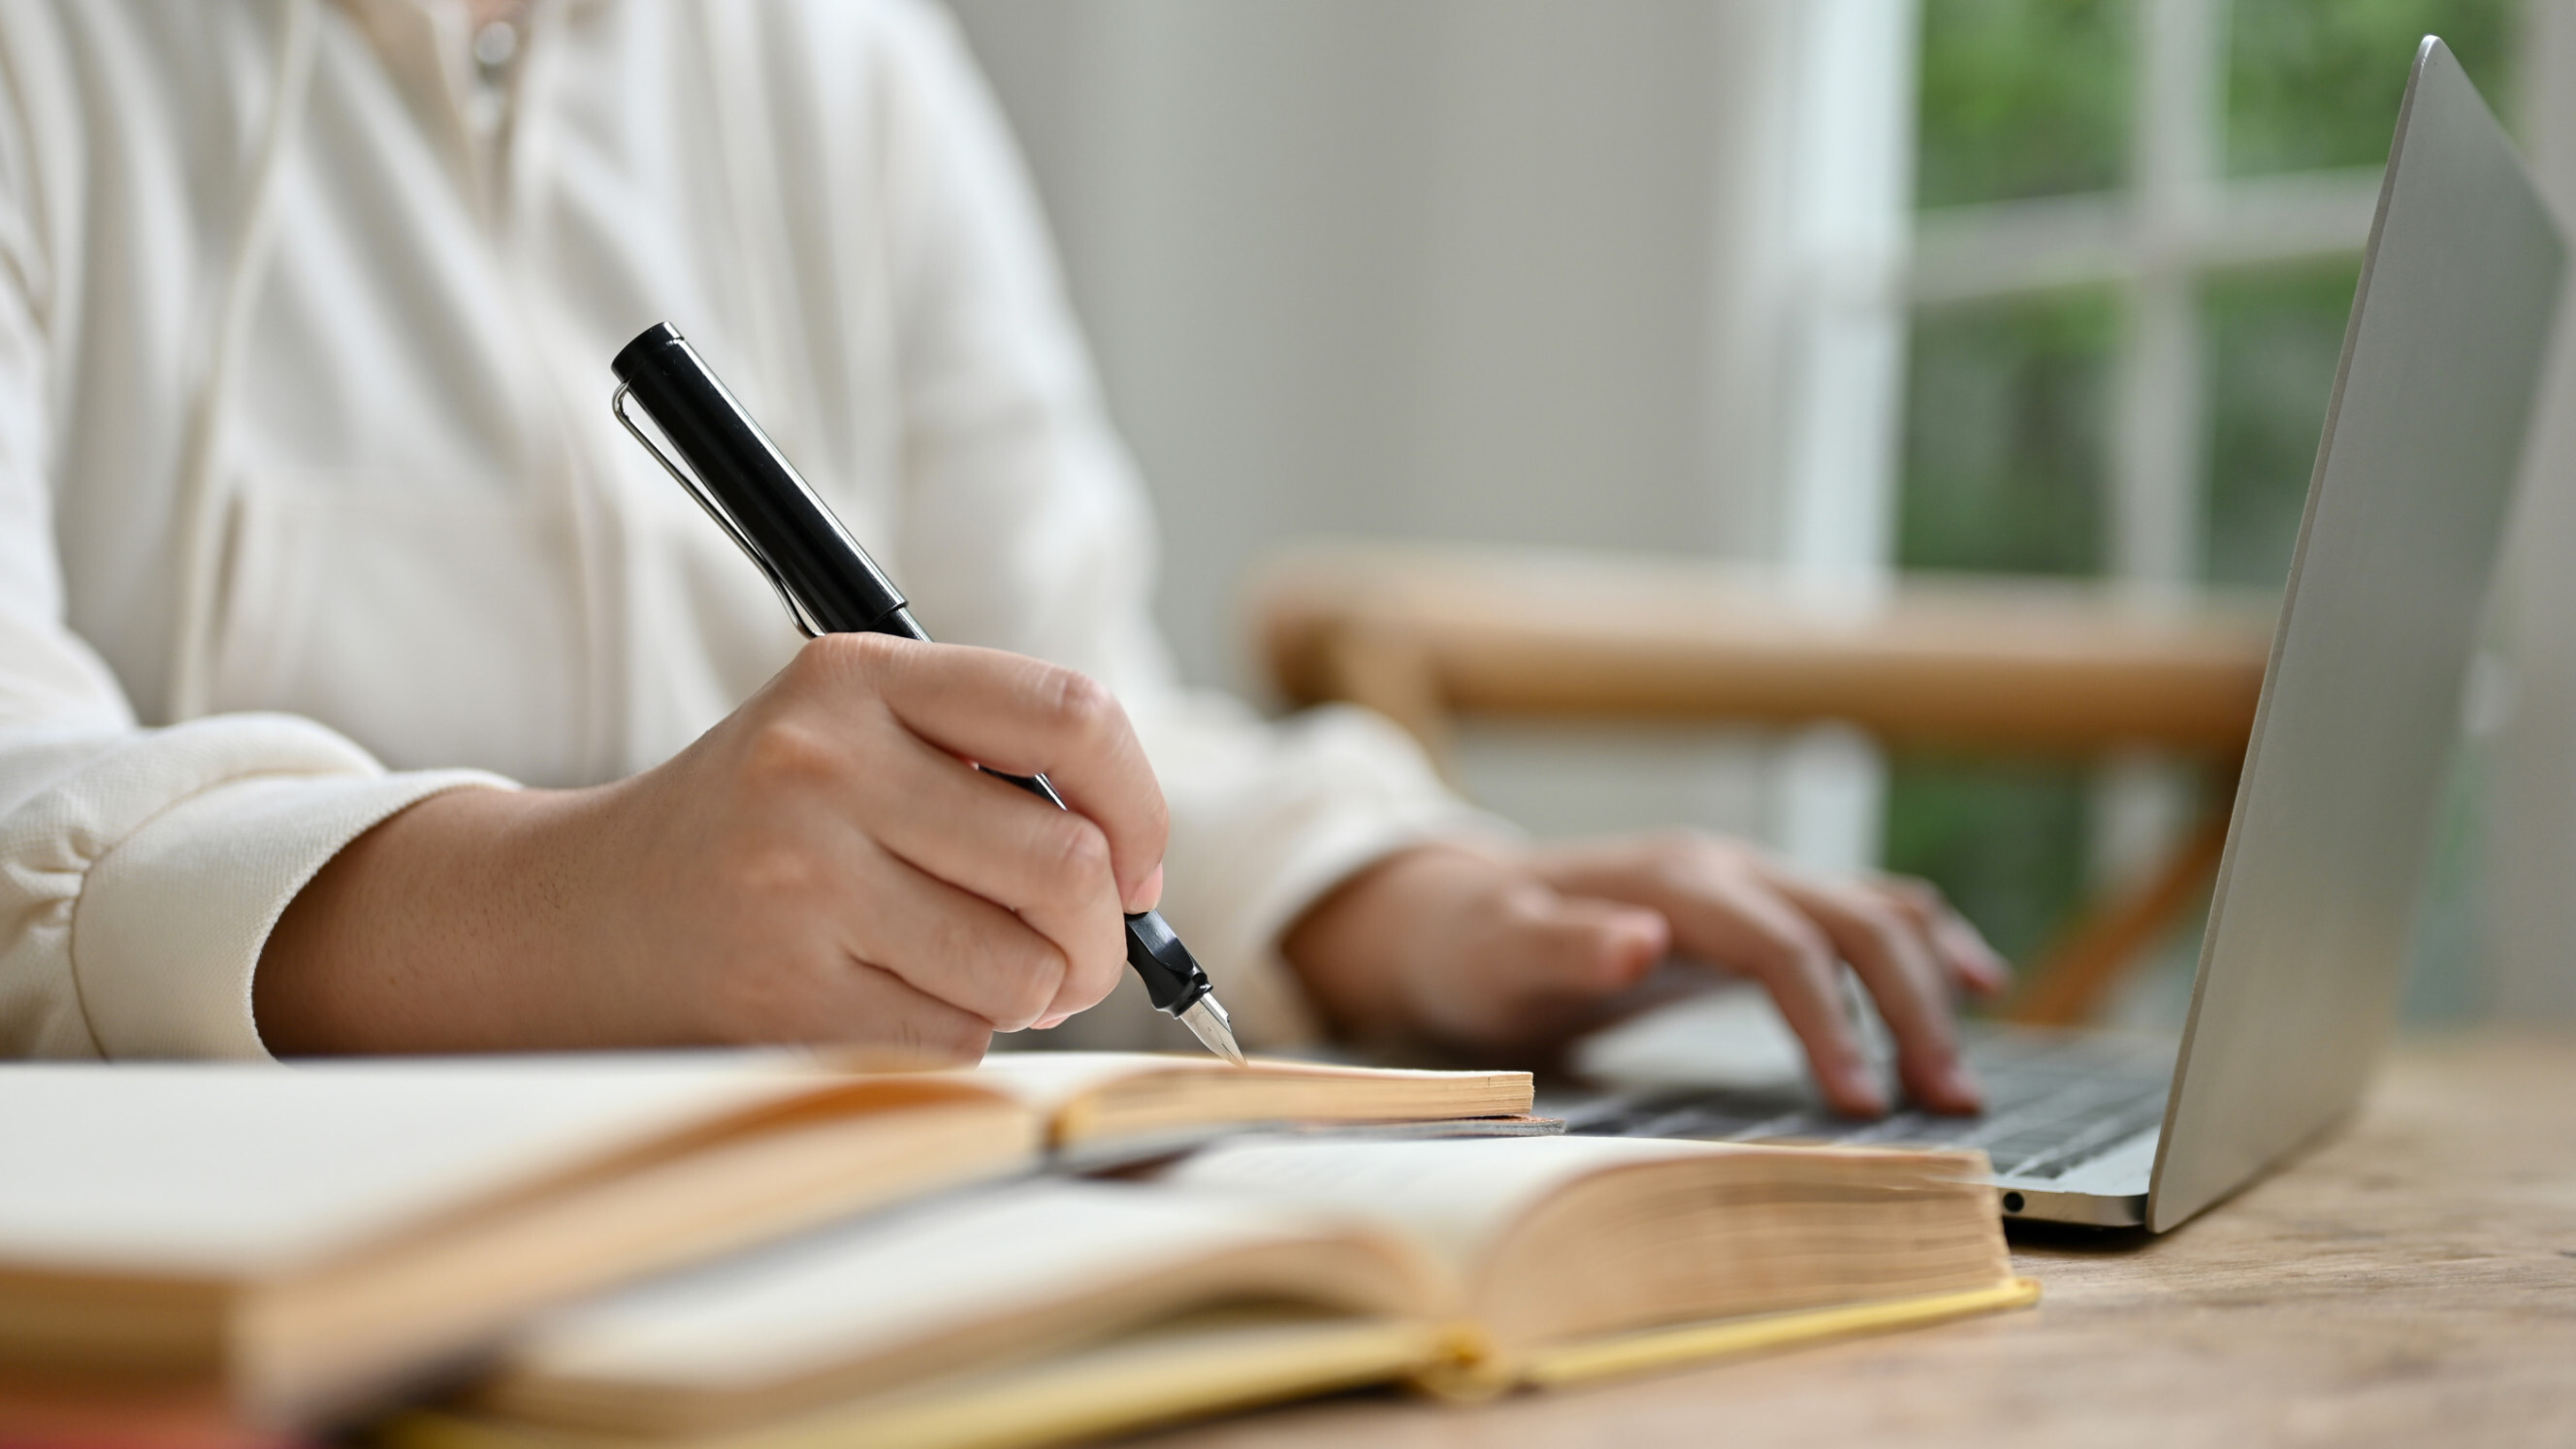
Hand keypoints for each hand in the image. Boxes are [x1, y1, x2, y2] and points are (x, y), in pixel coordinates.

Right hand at [256, 634, 1166, 1060]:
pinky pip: (954, 1038)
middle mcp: (822, 765)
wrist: (579, 913)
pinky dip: (956, 1038)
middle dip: (1101, 936)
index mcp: (857, 677)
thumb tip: (1137, 870)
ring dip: (1032, 994)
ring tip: (977, 975)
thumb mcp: (851, 736)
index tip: (1135, 862)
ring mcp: (796, 881)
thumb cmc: (761, 827)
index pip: (1074, 713)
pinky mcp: (780, 993)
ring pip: (1023, 967)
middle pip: (1068, 864)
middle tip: (1081, 957)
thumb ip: (989, 763)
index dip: (1140, 803)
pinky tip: (892, 1002)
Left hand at [1280, 834, 2009, 1115]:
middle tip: (1950, 1105)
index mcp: (1674, 880)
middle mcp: (1726, 868)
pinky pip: (1862, 913)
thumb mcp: (1497, 953)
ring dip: (1931, 979)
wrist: (1455, 910)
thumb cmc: (1474, 944)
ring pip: (1872, 908)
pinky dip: (1923, 946)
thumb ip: (1563, 946)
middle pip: (1853, 921)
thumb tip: (1637, 938)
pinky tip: (1972, 984)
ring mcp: (1748, 881)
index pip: (1782, 946)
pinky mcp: (1757, 906)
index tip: (1864, 1103)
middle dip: (1912, 1008)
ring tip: (1966, 1074)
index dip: (1831, 1021)